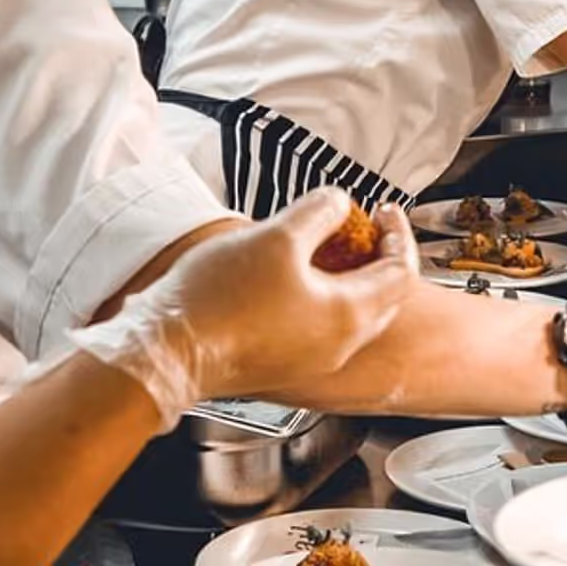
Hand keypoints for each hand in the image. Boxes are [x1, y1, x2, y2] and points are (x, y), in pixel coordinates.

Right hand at [70, 188, 418, 427]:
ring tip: (331, 247)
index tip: (386, 210)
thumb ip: (319, 212)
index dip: (399, 234)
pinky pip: (319, 328)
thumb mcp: (278, 236)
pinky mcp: (278, 364)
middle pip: (382, 300)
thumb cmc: (220, 300)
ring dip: (350, 279)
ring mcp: (307, 360)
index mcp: (347, 316)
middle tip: (369, 229)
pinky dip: (322, 299)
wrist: (166, 352)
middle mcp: (336, 346)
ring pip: (350, 316)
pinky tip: (294, 278)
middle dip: (380, 259)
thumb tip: (338, 202)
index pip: (400, 272)